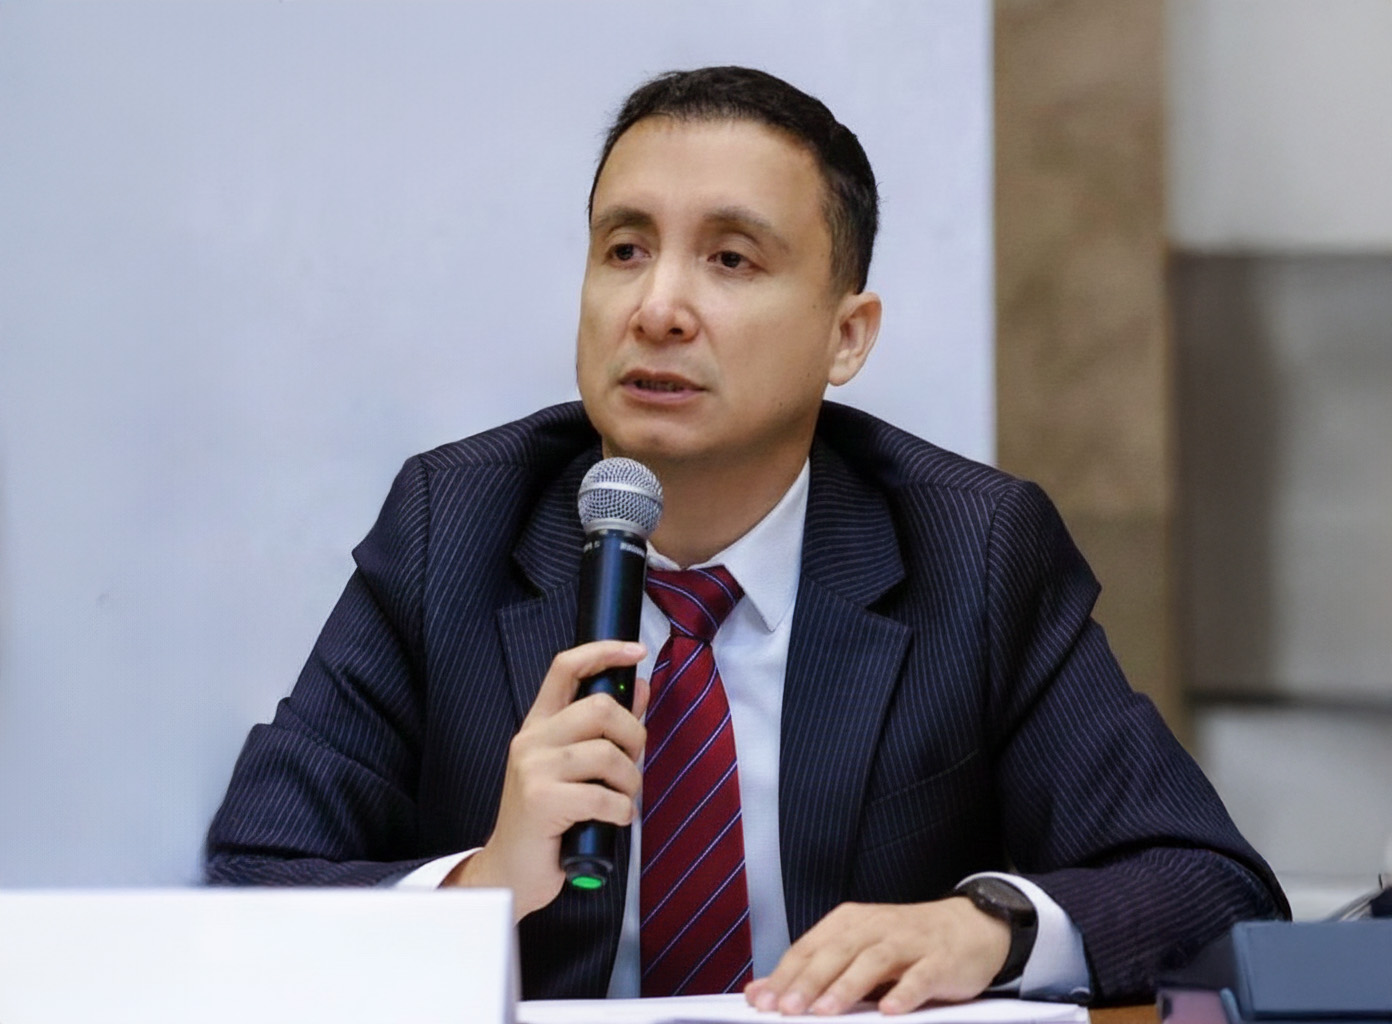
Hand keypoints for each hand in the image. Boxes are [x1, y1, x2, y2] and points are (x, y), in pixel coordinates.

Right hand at [444, 640, 648, 918]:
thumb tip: (637, 687)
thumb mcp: (574, 769)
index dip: (604, 651)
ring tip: (622, 800)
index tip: (636, 650)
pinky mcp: (541, 802)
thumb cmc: (549, 821)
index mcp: (538, 726)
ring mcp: (533, 770)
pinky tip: (613, 822)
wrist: (511, 871)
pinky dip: (623, 812)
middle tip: (632, 765)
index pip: (565, 667)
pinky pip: (605, 798)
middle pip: (600, 708)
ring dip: (630, 782)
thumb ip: (604, 729)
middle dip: (634, 736)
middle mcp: (531, 741)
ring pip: (608, 754)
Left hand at [744, 898, 1009, 1015]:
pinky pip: (920, 976)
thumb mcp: (857, 947)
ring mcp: (909, 942)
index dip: (785, 974)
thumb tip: (762, 991)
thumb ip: (814, 969)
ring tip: (826, 1012)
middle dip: (809, 982)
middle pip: (837, 952)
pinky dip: (904, 992)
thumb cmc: (906, 942)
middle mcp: (876, 927)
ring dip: (848, 986)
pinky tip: (890, 1010)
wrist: (971, 925)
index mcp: (850, 922)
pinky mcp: (939, 960)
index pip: (810, 947)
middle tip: (787, 1009)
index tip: (762, 1001)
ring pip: (873, 961)